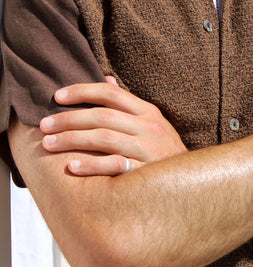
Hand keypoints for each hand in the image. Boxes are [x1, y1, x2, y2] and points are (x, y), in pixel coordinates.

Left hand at [40, 77, 186, 175]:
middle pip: (101, 116)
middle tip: (44, 125)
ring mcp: (148, 150)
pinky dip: (91, 165)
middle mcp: (149, 128)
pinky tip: (72, 167)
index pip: (110, 94)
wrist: (193, 186)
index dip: (82, 92)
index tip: (57, 97)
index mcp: (148, 112)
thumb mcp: (153, 124)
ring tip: (49, 144)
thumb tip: (107, 80)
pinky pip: (114, 165)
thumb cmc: (165, 154)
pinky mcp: (146, 173)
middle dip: (68, 119)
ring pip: (103, 138)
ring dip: (72, 139)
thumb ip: (129, 105)